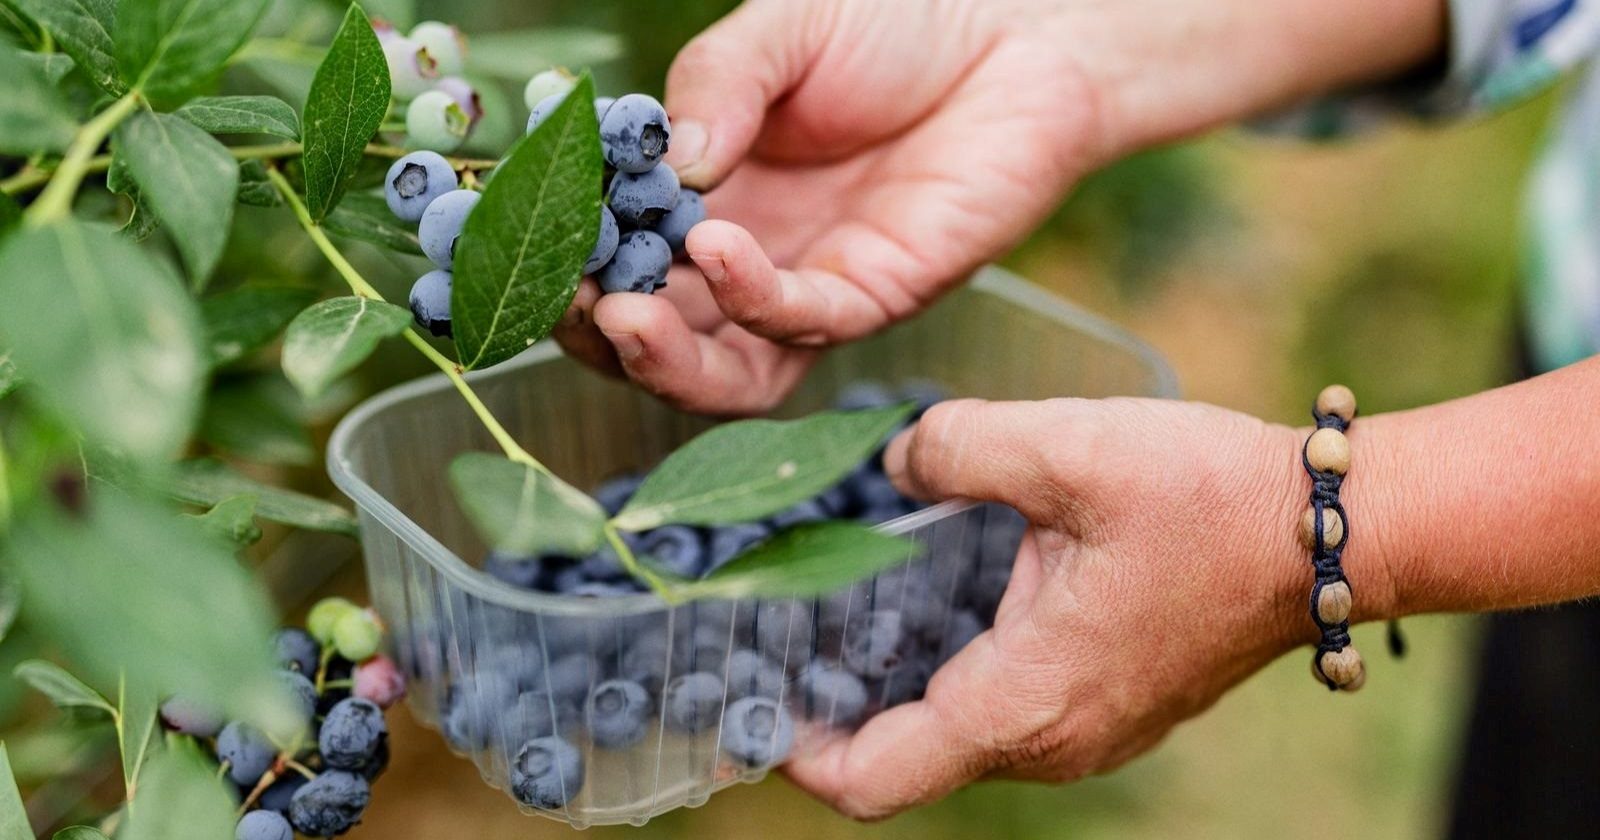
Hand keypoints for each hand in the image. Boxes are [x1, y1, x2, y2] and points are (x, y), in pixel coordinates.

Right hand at [553, 0, 1444, 414]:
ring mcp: (809, 284)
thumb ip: (717, 85)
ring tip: (621, 315)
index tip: (529, 242)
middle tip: (569, 303)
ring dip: (666, 354)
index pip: (616, 255)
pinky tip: (718, 249)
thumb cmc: (896, 26)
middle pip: (658, 332)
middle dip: (601, 330)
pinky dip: (753, 298)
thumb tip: (668, 160)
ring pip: (725, 366)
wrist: (1015, 33)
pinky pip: (804, 322)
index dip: (569, 260)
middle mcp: (747, 256)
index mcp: (705, 196)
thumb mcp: (780, 34)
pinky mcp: (877, 294)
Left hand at [783, 397, 1397, 818]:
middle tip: (781, 624)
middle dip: (834, 706)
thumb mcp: (1068, 448)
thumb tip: (891, 460)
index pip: (876, 779)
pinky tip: (929, 598)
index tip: (750, 695)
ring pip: (952, 738)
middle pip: (903, 761)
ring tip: (841, 604)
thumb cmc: (1212, 498)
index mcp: (1027, 700)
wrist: (1338, 533)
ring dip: (892, 686)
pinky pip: (1000, 716)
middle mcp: (1051, 741)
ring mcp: (1085, 734)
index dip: (798, 753)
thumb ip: (957, 448)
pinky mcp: (1107, 708)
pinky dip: (947, 675)